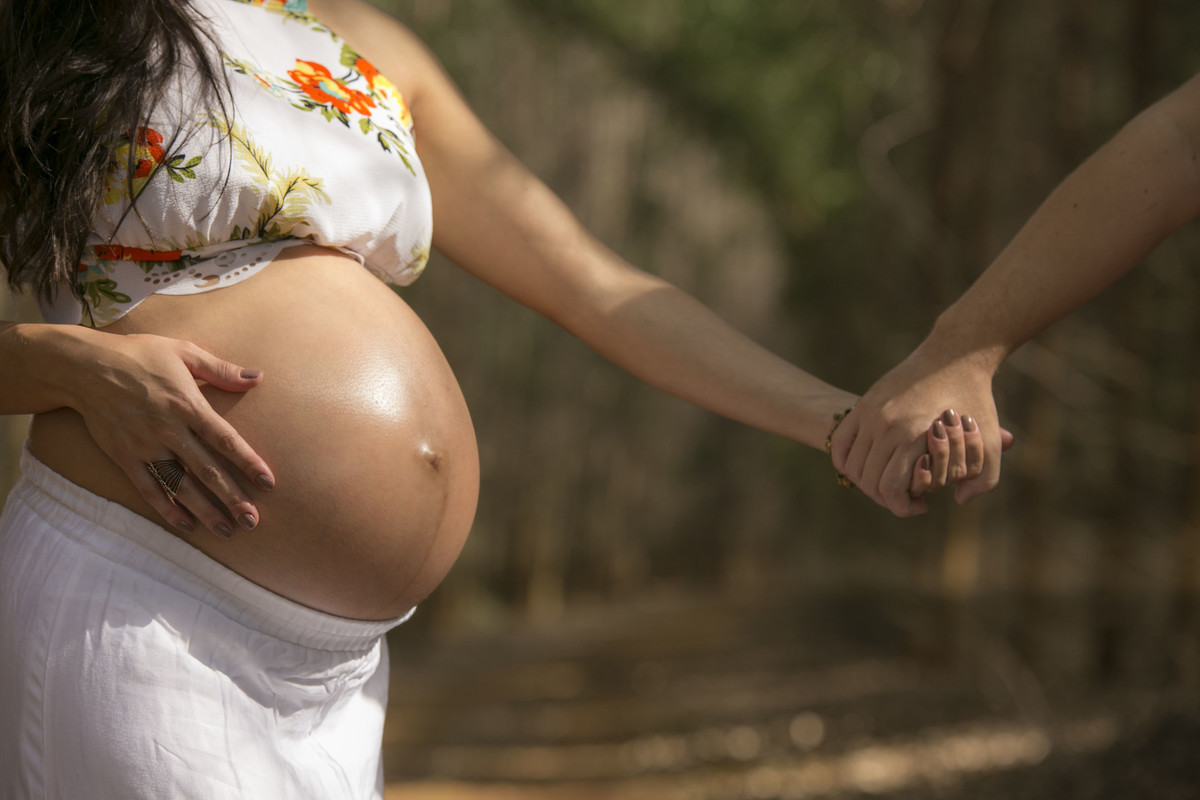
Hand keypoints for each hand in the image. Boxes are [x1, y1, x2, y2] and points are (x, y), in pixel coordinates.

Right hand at [69, 332, 273, 537]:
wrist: (83, 367)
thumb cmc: (138, 355)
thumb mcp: (183, 351)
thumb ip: (221, 369)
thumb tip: (258, 377)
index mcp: (187, 405)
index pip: (224, 439)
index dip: (247, 461)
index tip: (267, 482)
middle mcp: (168, 430)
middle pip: (206, 469)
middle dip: (231, 497)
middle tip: (252, 520)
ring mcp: (145, 446)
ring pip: (180, 485)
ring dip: (204, 510)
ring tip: (227, 530)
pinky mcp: (124, 457)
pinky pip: (148, 488)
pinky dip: (166, 509)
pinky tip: (185, 525)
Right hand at [830, 344, 1012, 515]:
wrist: (955, 355)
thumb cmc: (975, 399)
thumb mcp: (990, 442)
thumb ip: (985, 479)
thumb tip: (958, 500)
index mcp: (914, 436)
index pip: (890, 490)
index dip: (903, 508)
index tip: (922, 506)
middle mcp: (887, 426)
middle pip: (869, 482)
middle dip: (887, 499)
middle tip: (907, 496)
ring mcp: (871, 414)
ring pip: (853, 468)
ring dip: (868, 483)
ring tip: (890, 482)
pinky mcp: (864, 405)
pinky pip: (841, 446)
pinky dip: (848, 464)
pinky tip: (868, 467)